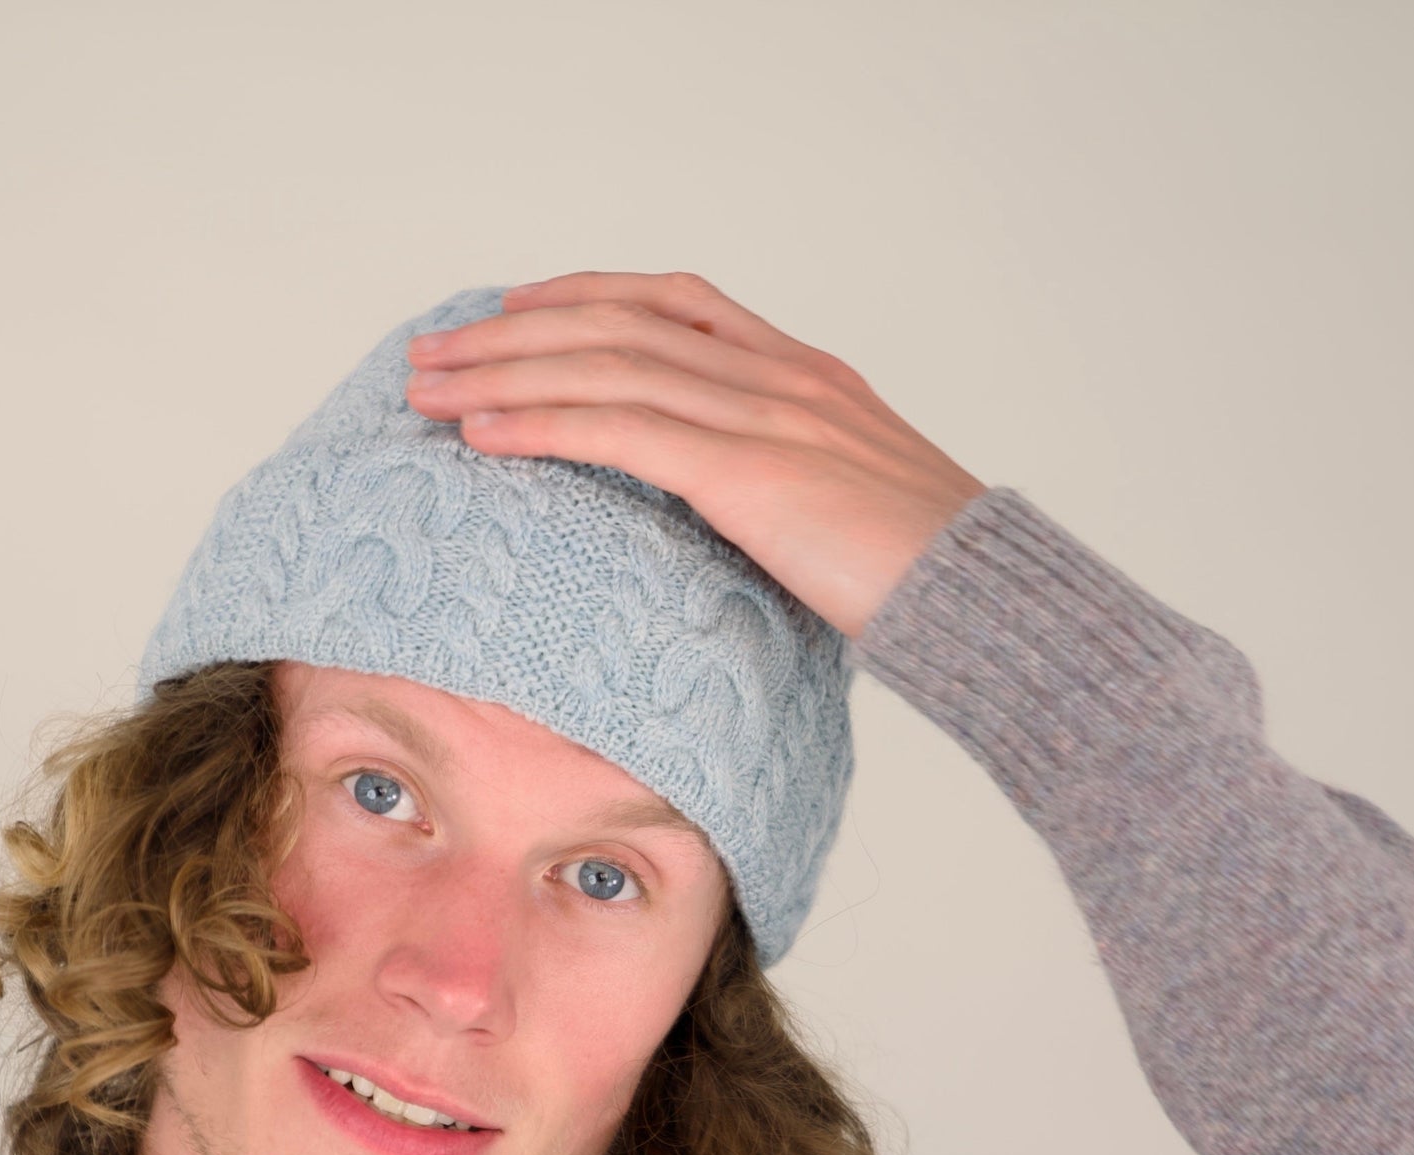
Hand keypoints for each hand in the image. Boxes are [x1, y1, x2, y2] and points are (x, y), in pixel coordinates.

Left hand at [402, 270, 987, 639]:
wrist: (985, 599)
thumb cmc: (925, 576)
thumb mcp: (847, 507)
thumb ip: (785, 486)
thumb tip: (731, 518)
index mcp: (804, 373)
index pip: (675, 301)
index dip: (585, 297)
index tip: (516, 310)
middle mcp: (778, 374)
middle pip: (620, 322)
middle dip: (514, 332)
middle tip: (435, 350)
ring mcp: (766, 414)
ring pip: (607, 364)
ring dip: (505, 371)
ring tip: (428, 387)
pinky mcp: (750, 469)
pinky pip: (621, 430)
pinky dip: (543, 423)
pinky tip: (483, 431)